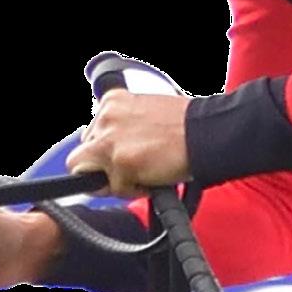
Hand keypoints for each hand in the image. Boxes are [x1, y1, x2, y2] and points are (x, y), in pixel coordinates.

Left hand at [75, 85, 192, 191]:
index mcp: (112, 101)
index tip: (123, 159)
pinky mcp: (120, 161)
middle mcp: (106, 116)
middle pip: (83, 154)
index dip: (106, 153)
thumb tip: (115, 149)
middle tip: (133, 171)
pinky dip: (133, 189)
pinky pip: (114, 188)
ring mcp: (110, 139)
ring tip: (144, 173)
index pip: (91, 135)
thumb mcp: (147, 114)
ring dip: (115, 179)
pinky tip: (153, 177)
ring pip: (89, 173)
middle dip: (104, 167)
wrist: (208, 132)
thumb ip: (125, 128)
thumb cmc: (187, 127)